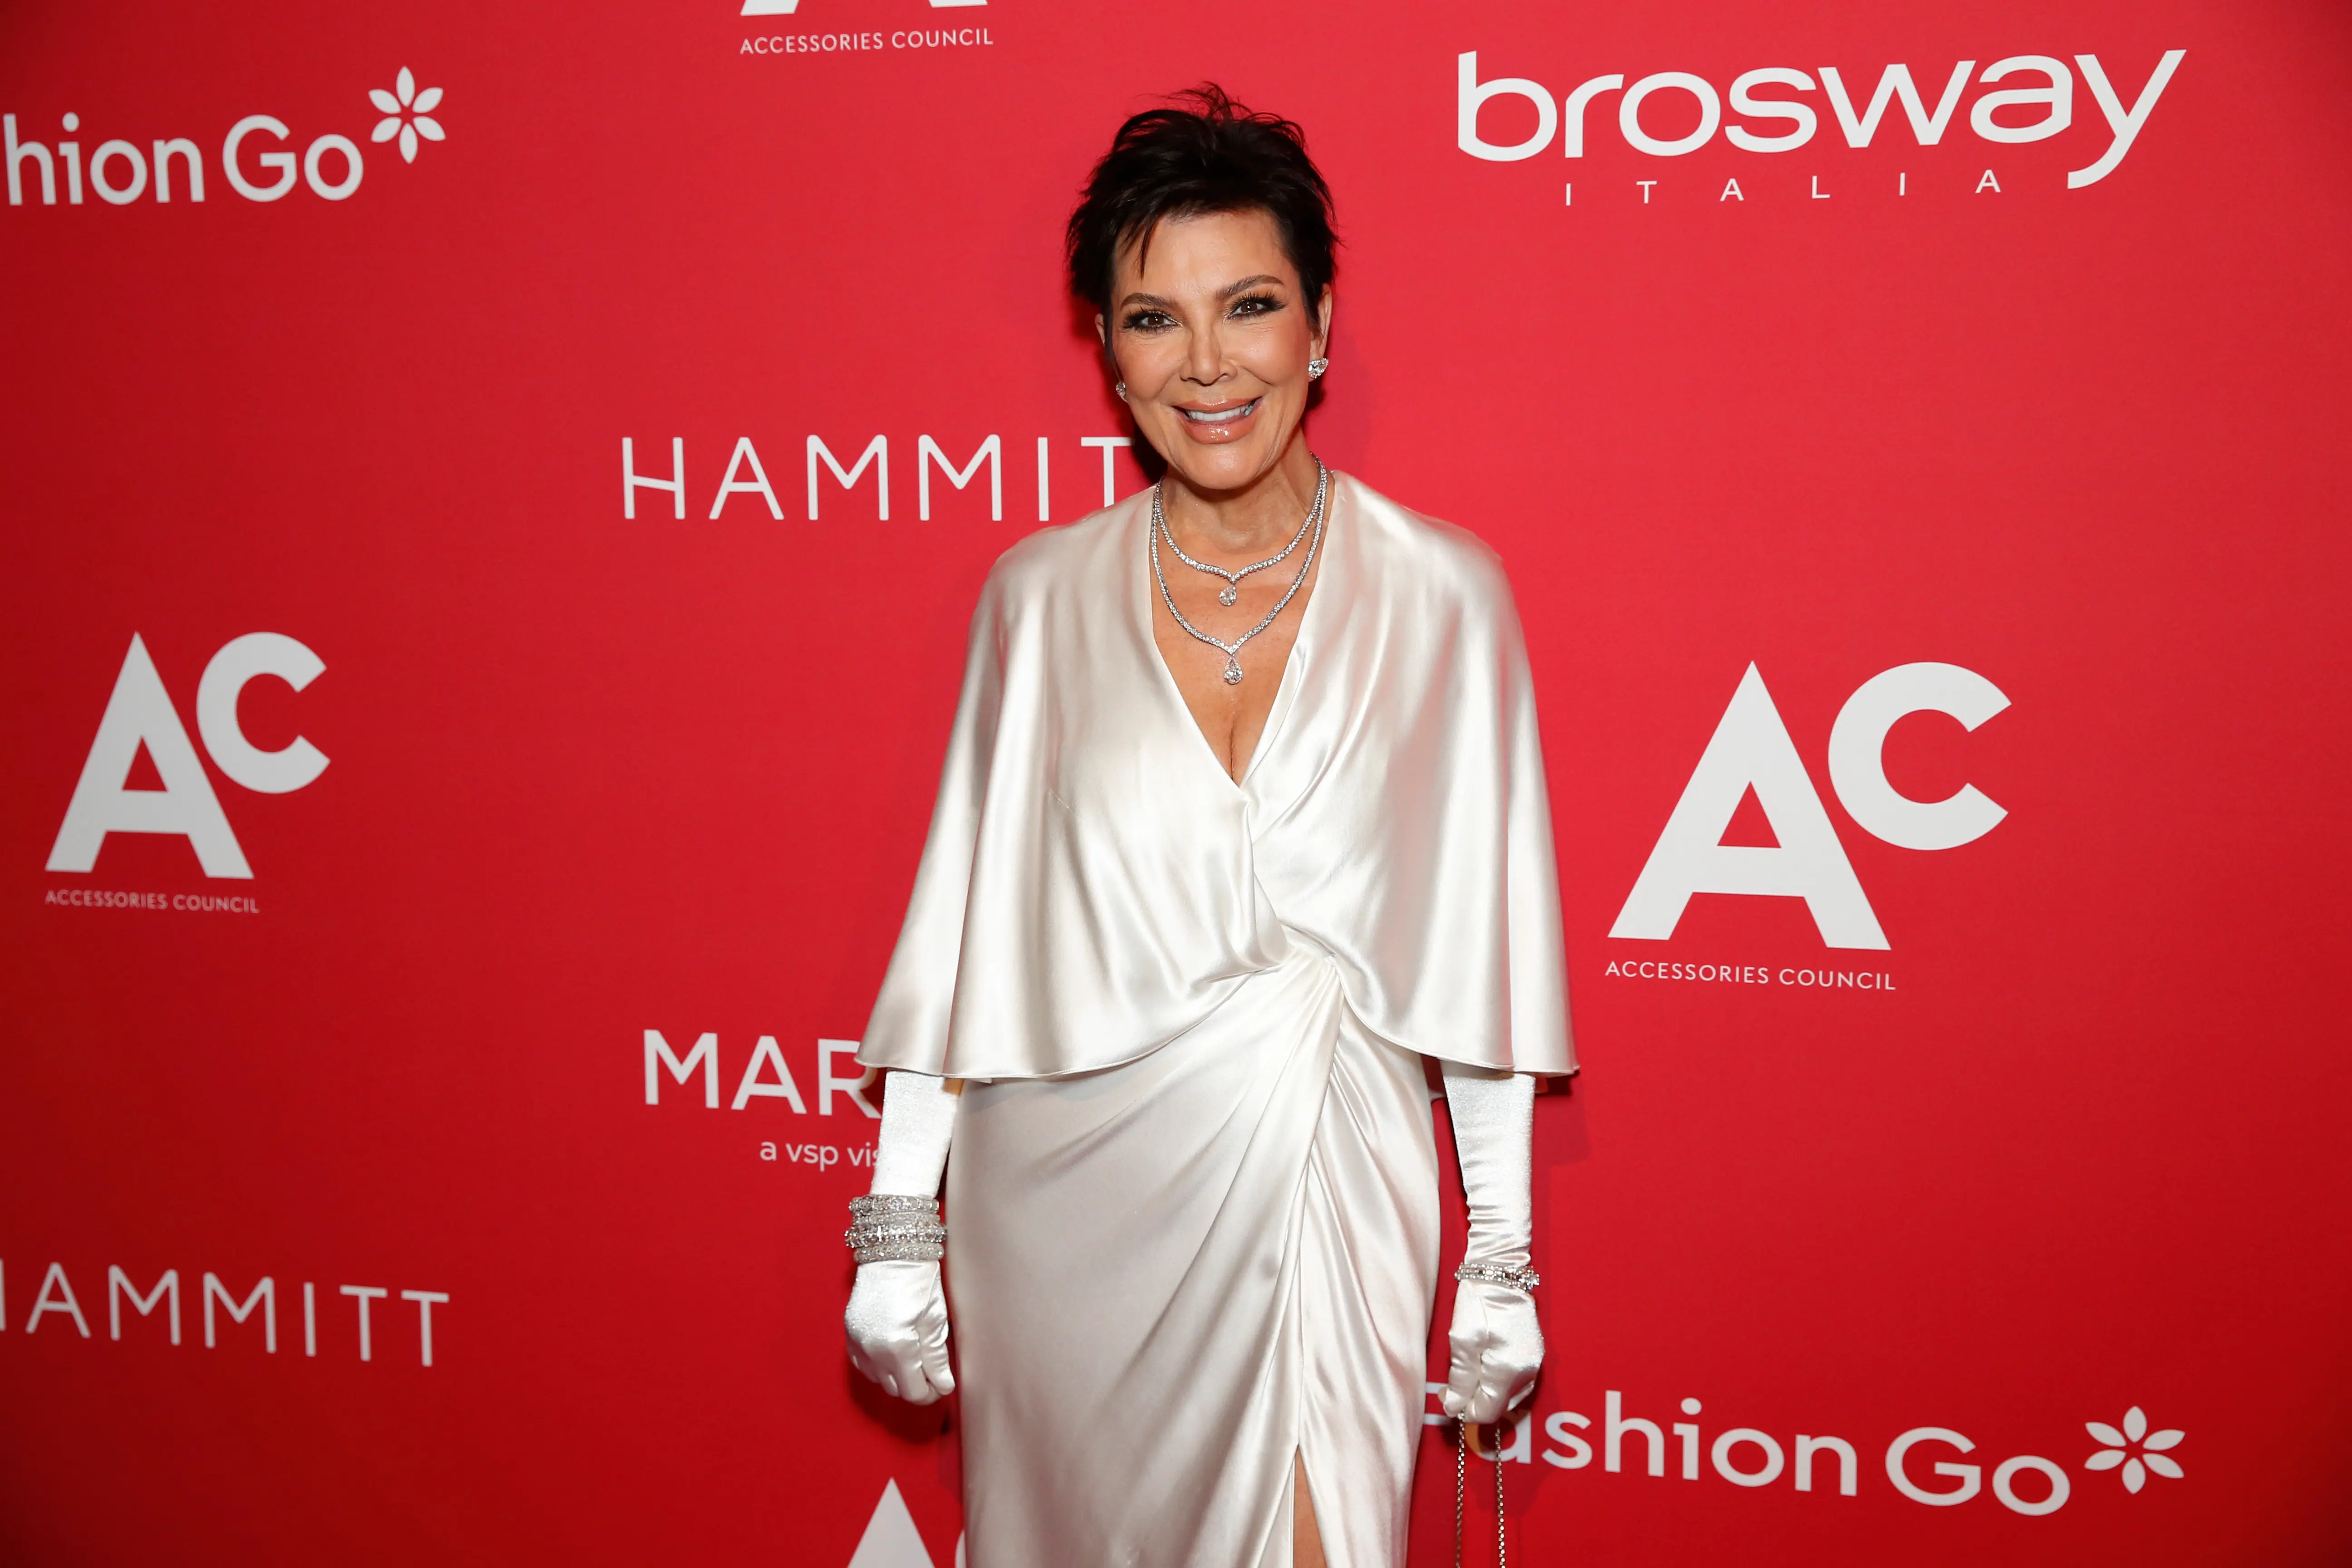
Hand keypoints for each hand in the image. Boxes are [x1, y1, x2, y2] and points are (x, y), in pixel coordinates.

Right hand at [845, 1259, 953, 1403]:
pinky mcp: (850, 1334)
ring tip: (915, 1357)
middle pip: (895, 1389)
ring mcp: (857, 1342)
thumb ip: (936, 1358)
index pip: (913, 1392)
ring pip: (878, 1379)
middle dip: (915, 1385)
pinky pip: (863, 1365)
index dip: (931, 1393)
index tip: (942, 1385)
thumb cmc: (918, 1281)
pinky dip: (879, 1365)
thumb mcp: (935, 1320)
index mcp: (897, 1347)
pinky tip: (894, 1352)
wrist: (892, 1253)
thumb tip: (943, 1385)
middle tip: (933, 1373)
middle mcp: (872, 1350)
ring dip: (897, 1376)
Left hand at [1441, 1280, 1541, 1425]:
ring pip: (1509, 1396)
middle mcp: (1527, 1373)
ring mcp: (1534, 1363)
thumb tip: (1453, 1408)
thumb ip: (1460, 1379)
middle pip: (1499, 1406)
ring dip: (1487, 1393)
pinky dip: (1499, 1382)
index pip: (1487, 1412)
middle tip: (1451, 1385)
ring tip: (1466, 1374)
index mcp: (1508, 1371)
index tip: (1446, 1397)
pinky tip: (1484, 1367)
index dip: (1464, 1410)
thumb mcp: (1461, 1341)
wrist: (1501, 1273)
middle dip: (1474, 1401)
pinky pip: (1517, 1382)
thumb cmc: (1478, 1303)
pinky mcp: (1535, 1354)